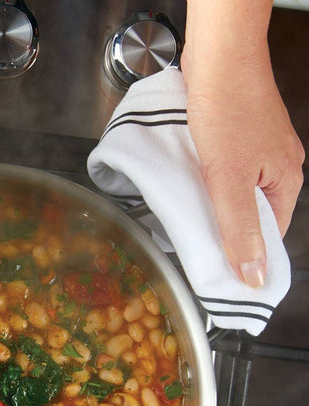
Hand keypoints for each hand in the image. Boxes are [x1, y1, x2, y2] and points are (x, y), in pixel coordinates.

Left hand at [182, 0, 304, 287]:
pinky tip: (192, 185)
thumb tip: (255, 275)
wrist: (218, 58)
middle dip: (228, 229)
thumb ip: (240, 230)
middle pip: (254, 214)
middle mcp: (278, 165)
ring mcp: (259, 149)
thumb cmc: (227, 111)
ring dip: (215, 204)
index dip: (247, 253)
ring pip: (238, 192)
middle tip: (199, 242)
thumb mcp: (230, 183)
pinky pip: (226, 171)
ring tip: (192, 213)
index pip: (271, 234)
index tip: (222, 269)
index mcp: (286, 181)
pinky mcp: (239, 136)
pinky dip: (210, 182)